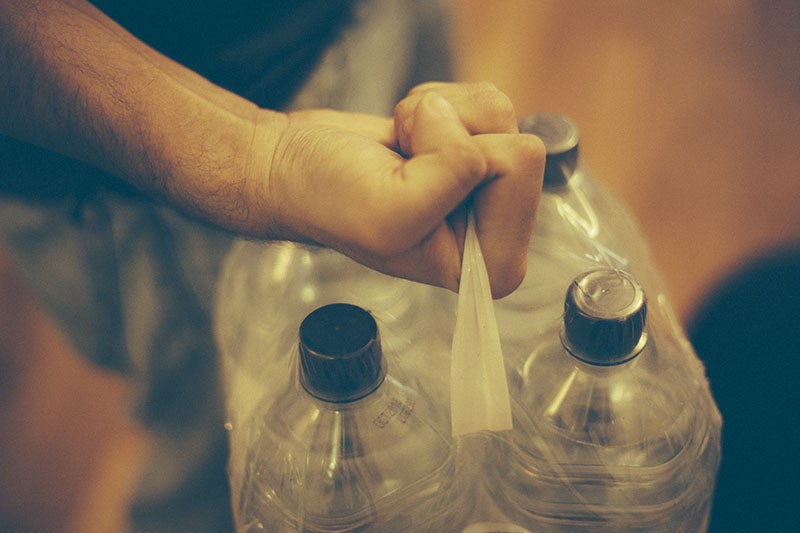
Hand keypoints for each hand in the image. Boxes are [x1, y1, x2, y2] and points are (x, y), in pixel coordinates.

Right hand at [253, 82, 544, 297]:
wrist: (295, 166)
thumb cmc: (331, 200)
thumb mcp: (390, 211)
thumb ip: (451, 178)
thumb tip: (475, 133)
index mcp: (492, 265)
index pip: (520, 169)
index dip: (457, 160)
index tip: (413, 188)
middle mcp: (501, 229)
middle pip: (516, 139)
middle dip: (446, 138)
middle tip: (403, 167)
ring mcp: (489, 187)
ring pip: (497, 113)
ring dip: (435, 119)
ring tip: (400, 154)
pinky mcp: (475, 148)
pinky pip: (480, 98)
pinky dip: (432, 104)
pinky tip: (405, 139)